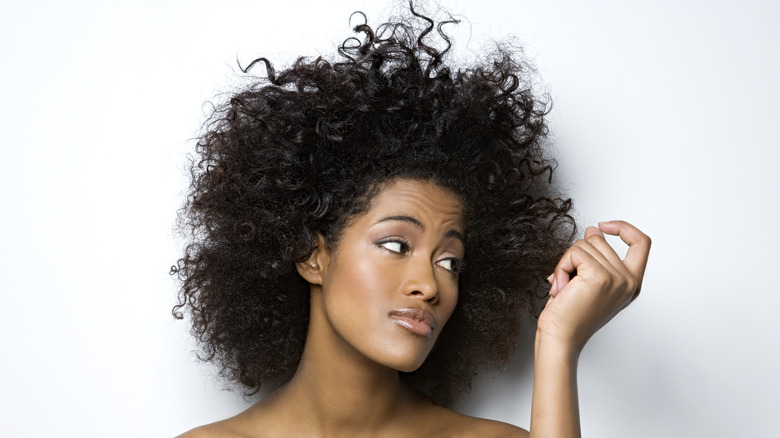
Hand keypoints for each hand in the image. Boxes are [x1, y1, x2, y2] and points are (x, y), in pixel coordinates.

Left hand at [537, 220, 650, 352]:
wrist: (560, 337)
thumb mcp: (589, 280)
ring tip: (565, 286)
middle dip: (577, 254)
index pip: (642, 243)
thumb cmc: (570, 314)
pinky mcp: (599, 276)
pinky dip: (562, 266)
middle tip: (569, 280)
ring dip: (567, 262)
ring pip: (585, 243)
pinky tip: (561, 287)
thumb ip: (597, 257)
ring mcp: (616, 278)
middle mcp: (628, 281)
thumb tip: (593, 230)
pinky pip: (575, 252)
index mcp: (631, 283)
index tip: (604, 226)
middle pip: (600, 240)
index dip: (624, 228)